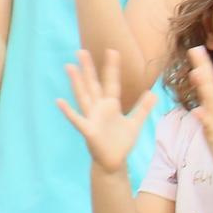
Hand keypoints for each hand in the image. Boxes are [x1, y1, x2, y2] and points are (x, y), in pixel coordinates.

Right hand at [55, 47, 155, 169]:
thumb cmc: (120, 142)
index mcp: (110, 105)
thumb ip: (142, 108)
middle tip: (81, 51)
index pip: (111, 83)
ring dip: (77, 83)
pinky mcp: (88, 131)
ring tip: (70, 67)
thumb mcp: (135, 123)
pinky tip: (59, 101)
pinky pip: (77, 120)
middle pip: (93, 85)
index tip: (113, 51)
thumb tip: (153, 94)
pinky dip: (68, 112)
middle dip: (88, 69)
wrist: (113, 161)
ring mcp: (92, 118)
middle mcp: (98, 108)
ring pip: (83, 97)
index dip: (112, 68)